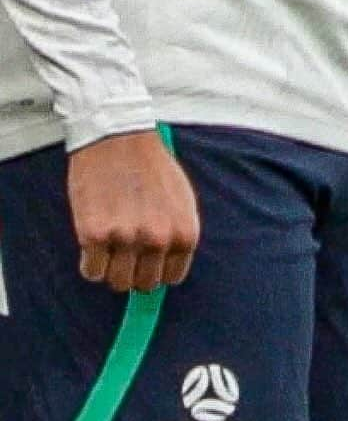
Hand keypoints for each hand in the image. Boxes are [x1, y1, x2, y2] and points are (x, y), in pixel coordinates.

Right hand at [67, 129, 199, 293]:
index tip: (145, 258)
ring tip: (109, 238)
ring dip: (110, 267)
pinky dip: (89, 261)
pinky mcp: (95, 235)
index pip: (172, 277)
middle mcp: (159, 239)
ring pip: (117, 282)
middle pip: (143, 284)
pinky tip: (93, 238)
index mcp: (185, 232)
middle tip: (123, 246)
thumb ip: (177, 234)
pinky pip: (91, 272)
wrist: (117, 135)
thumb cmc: (150, 164)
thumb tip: (166, 272)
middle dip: (133, 270)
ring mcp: (127, 238)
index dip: (156, 268)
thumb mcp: (180, 198)